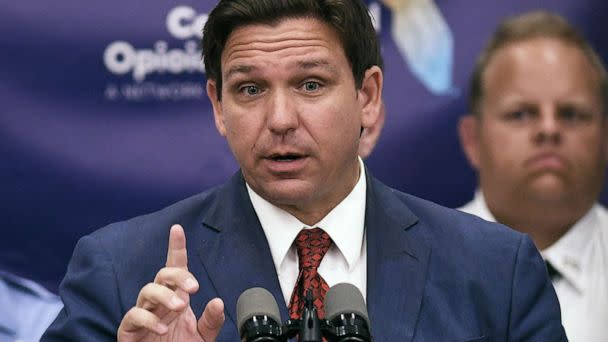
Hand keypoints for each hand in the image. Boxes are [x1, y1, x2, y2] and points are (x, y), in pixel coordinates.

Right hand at [118, 224, 224, 340]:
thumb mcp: (203, 336)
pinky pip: (133, 316)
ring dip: (164, 296)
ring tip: (180, 307)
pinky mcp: (129, 330)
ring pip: (146, 291)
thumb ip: (211, 321)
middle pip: (162, 275)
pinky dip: (147, 319)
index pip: (175, 269)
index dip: (176, 248)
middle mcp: (159, 303)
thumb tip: (218, 302)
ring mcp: (143, 315)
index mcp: (176, 299)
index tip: (177, 229)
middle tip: (194, 287)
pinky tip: (161, 328)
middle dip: (177, 275)